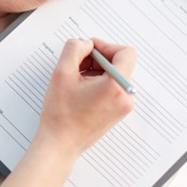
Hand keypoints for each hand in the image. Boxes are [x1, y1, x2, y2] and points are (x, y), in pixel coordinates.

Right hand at [36, 38, 136, 157]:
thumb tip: (85, 43)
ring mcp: (123, 106)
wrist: (60, 143)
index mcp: (116, 87)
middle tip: (77, 64)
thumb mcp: (61, 73)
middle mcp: (126, 97)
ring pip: (115, 75)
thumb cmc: (61, 114)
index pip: (126, 52)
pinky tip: (80, 89)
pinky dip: (98, 82)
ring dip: (96, 71)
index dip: (106, 46)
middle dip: (98, 59)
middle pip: (120, 63)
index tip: (89, 50)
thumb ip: (74, 49)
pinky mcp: (117, 111)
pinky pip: (113, 87)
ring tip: (76, 79)